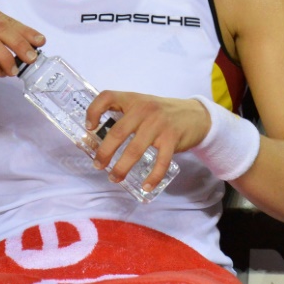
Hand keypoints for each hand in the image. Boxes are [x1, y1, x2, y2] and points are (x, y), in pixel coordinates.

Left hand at [85, 93, 211, 192]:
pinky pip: (160, 162)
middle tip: (98, 165)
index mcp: (134, 99)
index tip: (89, 128)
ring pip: (135, 150)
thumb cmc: (162, 113)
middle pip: (118, 132)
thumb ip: (126, 116)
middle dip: (104, 152)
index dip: (93, 111)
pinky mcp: (172, 139)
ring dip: (121, 168)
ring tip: (115, 178)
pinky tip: (146, 187)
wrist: (195, 114)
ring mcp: (159, 124)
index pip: (107, 97)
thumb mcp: (143, 106)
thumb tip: (100, 141)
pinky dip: (152, 177)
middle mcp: (145, 109)